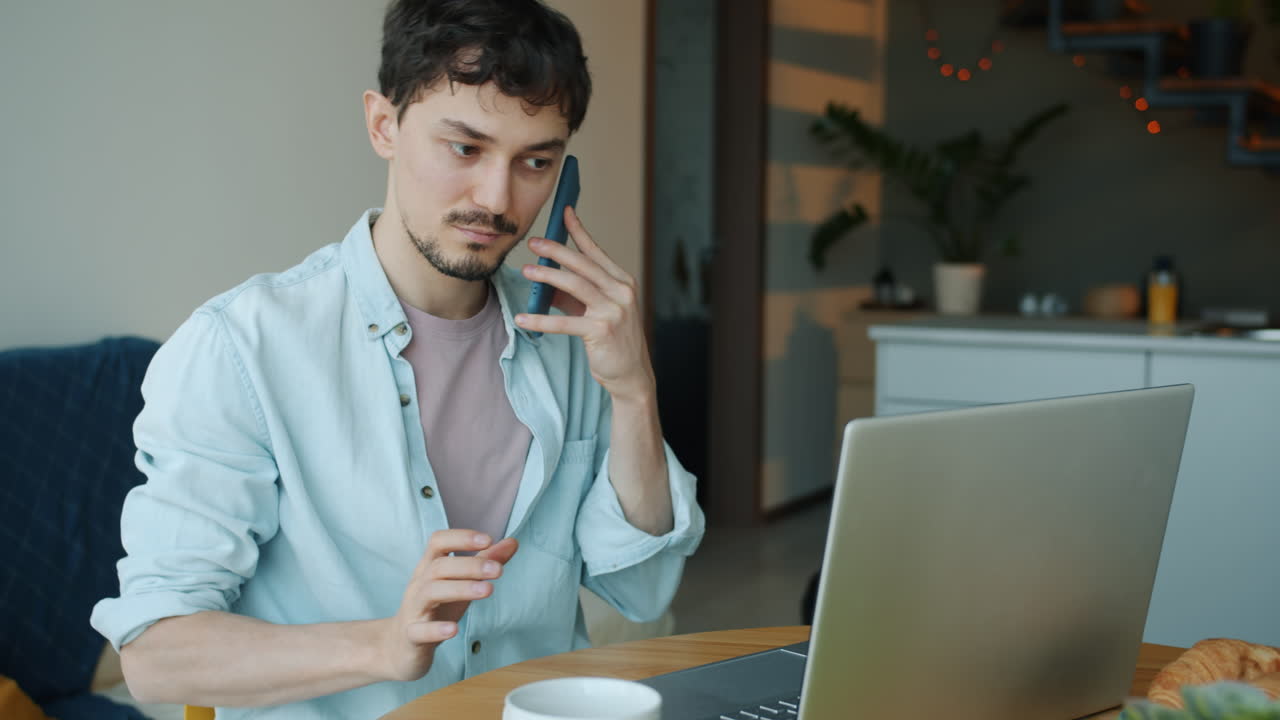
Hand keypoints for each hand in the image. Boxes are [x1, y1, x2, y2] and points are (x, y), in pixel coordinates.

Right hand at [377, 529, 518, 681]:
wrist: (401, 647)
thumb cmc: (436, 609)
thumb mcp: (461, 584)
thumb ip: (484, 562)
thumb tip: (512, 542)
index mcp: (430, 567)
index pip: (438, 541)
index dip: (461, 537)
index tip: (488, 539)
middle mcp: (419, 584)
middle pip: (439, 566)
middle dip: (470, 565)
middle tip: (498, 570)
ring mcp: (414, 610)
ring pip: (430, 592)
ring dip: (460, 589)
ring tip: (488, 590)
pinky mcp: (411, 636)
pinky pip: (420, 631)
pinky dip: (436, 630)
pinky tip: (454, 629)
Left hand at [516, 206, 655, 402]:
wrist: (631, 374)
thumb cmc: (613, 341)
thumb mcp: (594, 312)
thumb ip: (573, 296)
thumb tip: (545, 282)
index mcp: (621, 282)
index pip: (596, 251)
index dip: (579, 231)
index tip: (565, 212)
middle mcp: (621, 292)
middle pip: (584, 264)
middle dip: (557, 250)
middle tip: (534, 242)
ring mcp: (614, 310)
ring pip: (575, 285)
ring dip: (548, 276)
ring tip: (527, 270)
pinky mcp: (602, 331)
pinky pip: (565, 322)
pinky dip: (541, 320)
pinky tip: (523, 318)